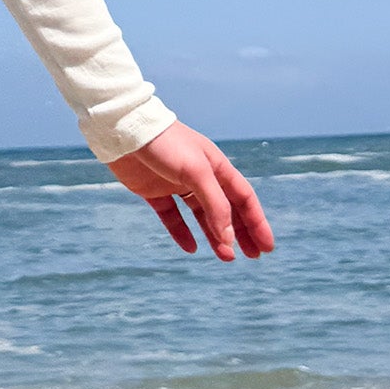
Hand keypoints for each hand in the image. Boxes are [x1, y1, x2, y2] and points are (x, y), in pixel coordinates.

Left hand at [107, 121, 275, 261]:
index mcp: (215, 166)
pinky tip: (191, 248)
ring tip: (226, 258)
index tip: (266, 247)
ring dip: (215, 236)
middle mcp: (199, 176)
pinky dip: (182, 232)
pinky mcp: (154, 191)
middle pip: (227, 209)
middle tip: (252, 257)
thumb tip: (229, 238)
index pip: (243, 197)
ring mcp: (176, 184)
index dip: (257, 222)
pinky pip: (173, 216)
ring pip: (202, 216)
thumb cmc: (164, 144)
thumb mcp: (196, 172)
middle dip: (241, 232)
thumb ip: (215, 204)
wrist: (123, 130)